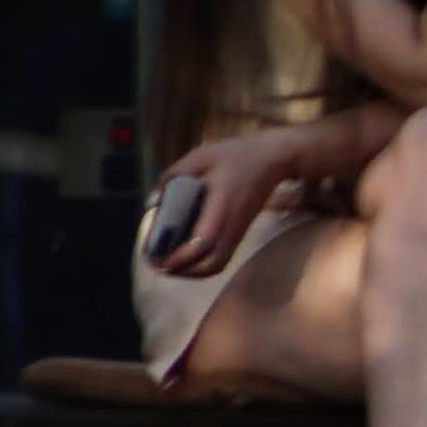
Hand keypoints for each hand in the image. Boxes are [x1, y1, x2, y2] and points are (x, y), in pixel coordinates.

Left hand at [149, 129, 299, 275]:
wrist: (273, 160)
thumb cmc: (236, 155)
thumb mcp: (200, 157)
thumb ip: (174, 176)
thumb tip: (152, 203)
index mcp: (222, 206)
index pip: (203, 242)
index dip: (180, 255)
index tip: (156, 257)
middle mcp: (231, 225)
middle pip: (210, 264)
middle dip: (182, 270)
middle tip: (157, 263)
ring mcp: (238, 232)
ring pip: (216, 266)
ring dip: (192, 271)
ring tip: (168, 263)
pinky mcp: (239, 233)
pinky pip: (221, 259)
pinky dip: (202, 265)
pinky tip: (185, 255)